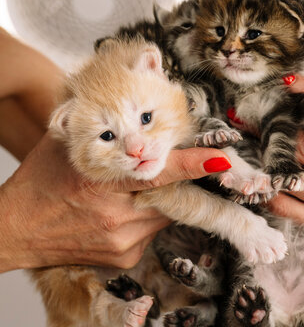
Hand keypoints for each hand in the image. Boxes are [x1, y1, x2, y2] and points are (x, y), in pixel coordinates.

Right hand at [0, 133, 230, 272]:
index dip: (193, 163)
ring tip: (127, 193)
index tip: (221, 158)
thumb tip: (132, 109)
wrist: (15, 231)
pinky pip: (153, 230)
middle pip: (169, 193)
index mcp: (98, 182)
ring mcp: (123, 240)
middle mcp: (115, 216)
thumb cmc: (40, 182)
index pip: (157, 170)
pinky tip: (121, 213)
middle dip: (171, 179)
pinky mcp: (126, 257)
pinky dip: (146, 217)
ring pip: (164, 212)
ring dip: (158, 198)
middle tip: (160, 167)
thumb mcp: (64, 146)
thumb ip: (100, 130)